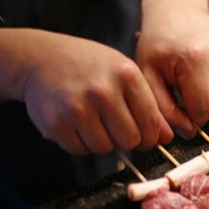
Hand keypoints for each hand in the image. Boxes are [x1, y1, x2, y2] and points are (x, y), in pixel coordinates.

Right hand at [19, 30, 173, 154]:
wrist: (41, 58)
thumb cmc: (89, 66)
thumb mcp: (122, 72)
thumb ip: (147, 104)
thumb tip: (167, 137)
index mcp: (125, 74)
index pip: (150, 121)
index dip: (151, 136)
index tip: (146, 137)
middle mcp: (102, 90)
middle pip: (130, 139)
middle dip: (127, 139)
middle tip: (117, 128)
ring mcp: (77, 108)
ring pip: (105, 148)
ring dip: (103, 141)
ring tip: (94, 121)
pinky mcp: (56, 124)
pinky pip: (80, 150)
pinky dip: (82, 143)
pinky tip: (77, 123)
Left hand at [135, 3, 208, 136]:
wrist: (175, 10)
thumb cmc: (159, 45)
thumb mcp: (148, 76)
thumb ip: (163, 109)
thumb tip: (187, 134)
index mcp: (195, 57)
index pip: (203, 108)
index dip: (191, 116)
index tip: (179, 107)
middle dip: (204, 107)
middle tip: (186, 93)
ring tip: (196, 79)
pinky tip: (208, 70)